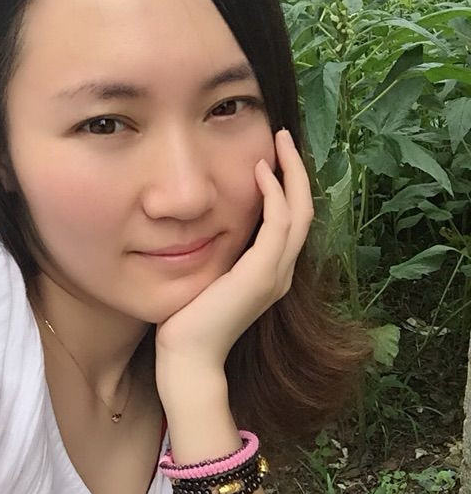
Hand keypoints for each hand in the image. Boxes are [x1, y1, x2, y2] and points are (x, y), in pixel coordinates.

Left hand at [154, 128, 314, 377]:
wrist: (189, 356)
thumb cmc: (192, 318)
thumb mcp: (212, 275)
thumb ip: (222, 252)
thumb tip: (209, 223)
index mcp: (271, 271)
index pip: (290, 219)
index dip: (288, 185)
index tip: (273, 155)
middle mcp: (281, 270)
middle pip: (304, 210)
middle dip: (297, 171)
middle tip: (283, 137)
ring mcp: (275, 273)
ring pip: (298, 212)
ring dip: (291, 174)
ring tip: (279, 143)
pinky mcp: (261, 274)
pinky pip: (277, 225)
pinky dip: (274, 195)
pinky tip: (261, 171)